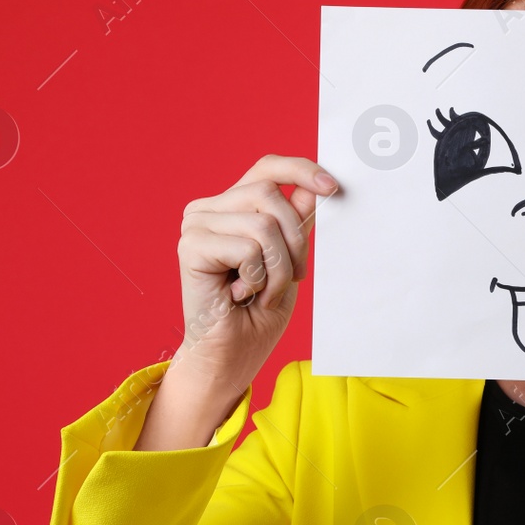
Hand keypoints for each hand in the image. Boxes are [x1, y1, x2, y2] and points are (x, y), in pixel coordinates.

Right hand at [136, 155, 338, 449]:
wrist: (232, 357)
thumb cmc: (258, 314)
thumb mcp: (290, 261)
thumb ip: (296, 223)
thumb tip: (312, 187)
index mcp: (232, 206)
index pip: (268, 167)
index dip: (302, 170)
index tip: (334, 188)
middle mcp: (209, 209)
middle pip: (271, 194)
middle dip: (295, 240)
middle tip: (289, 277)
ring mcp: (196, 225)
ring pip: (264, 224)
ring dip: (277, 268)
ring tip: (262, 291)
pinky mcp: (191, 246)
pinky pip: (249, 247)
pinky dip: (258, 278)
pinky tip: (241, 295)